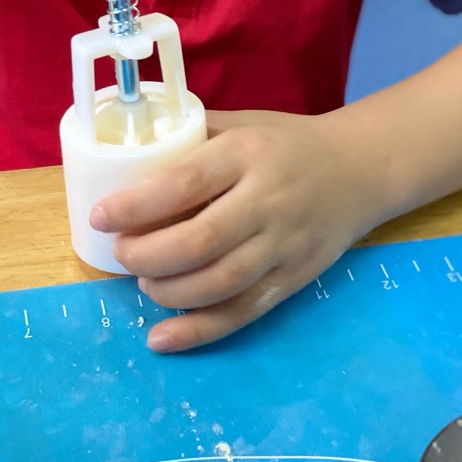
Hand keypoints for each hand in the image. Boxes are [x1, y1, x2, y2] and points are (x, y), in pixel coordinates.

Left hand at [91, 108, 382, 352]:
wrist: (360, 169)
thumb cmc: (287, 142)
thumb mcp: (243, 123)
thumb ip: (193, 137)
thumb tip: (127, 154)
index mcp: (247, 154)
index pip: (186, 182)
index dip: (138, 205)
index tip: (102, 216)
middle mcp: (267, 201)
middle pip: (200, 241)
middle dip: (147, 255)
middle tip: (121, 253)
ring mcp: (284, 245)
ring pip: (220, 283)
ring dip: (169, 292)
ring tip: (144, 282)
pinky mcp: (295, 279)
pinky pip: (243, 312)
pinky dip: (199, 331)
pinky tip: (162, 338)